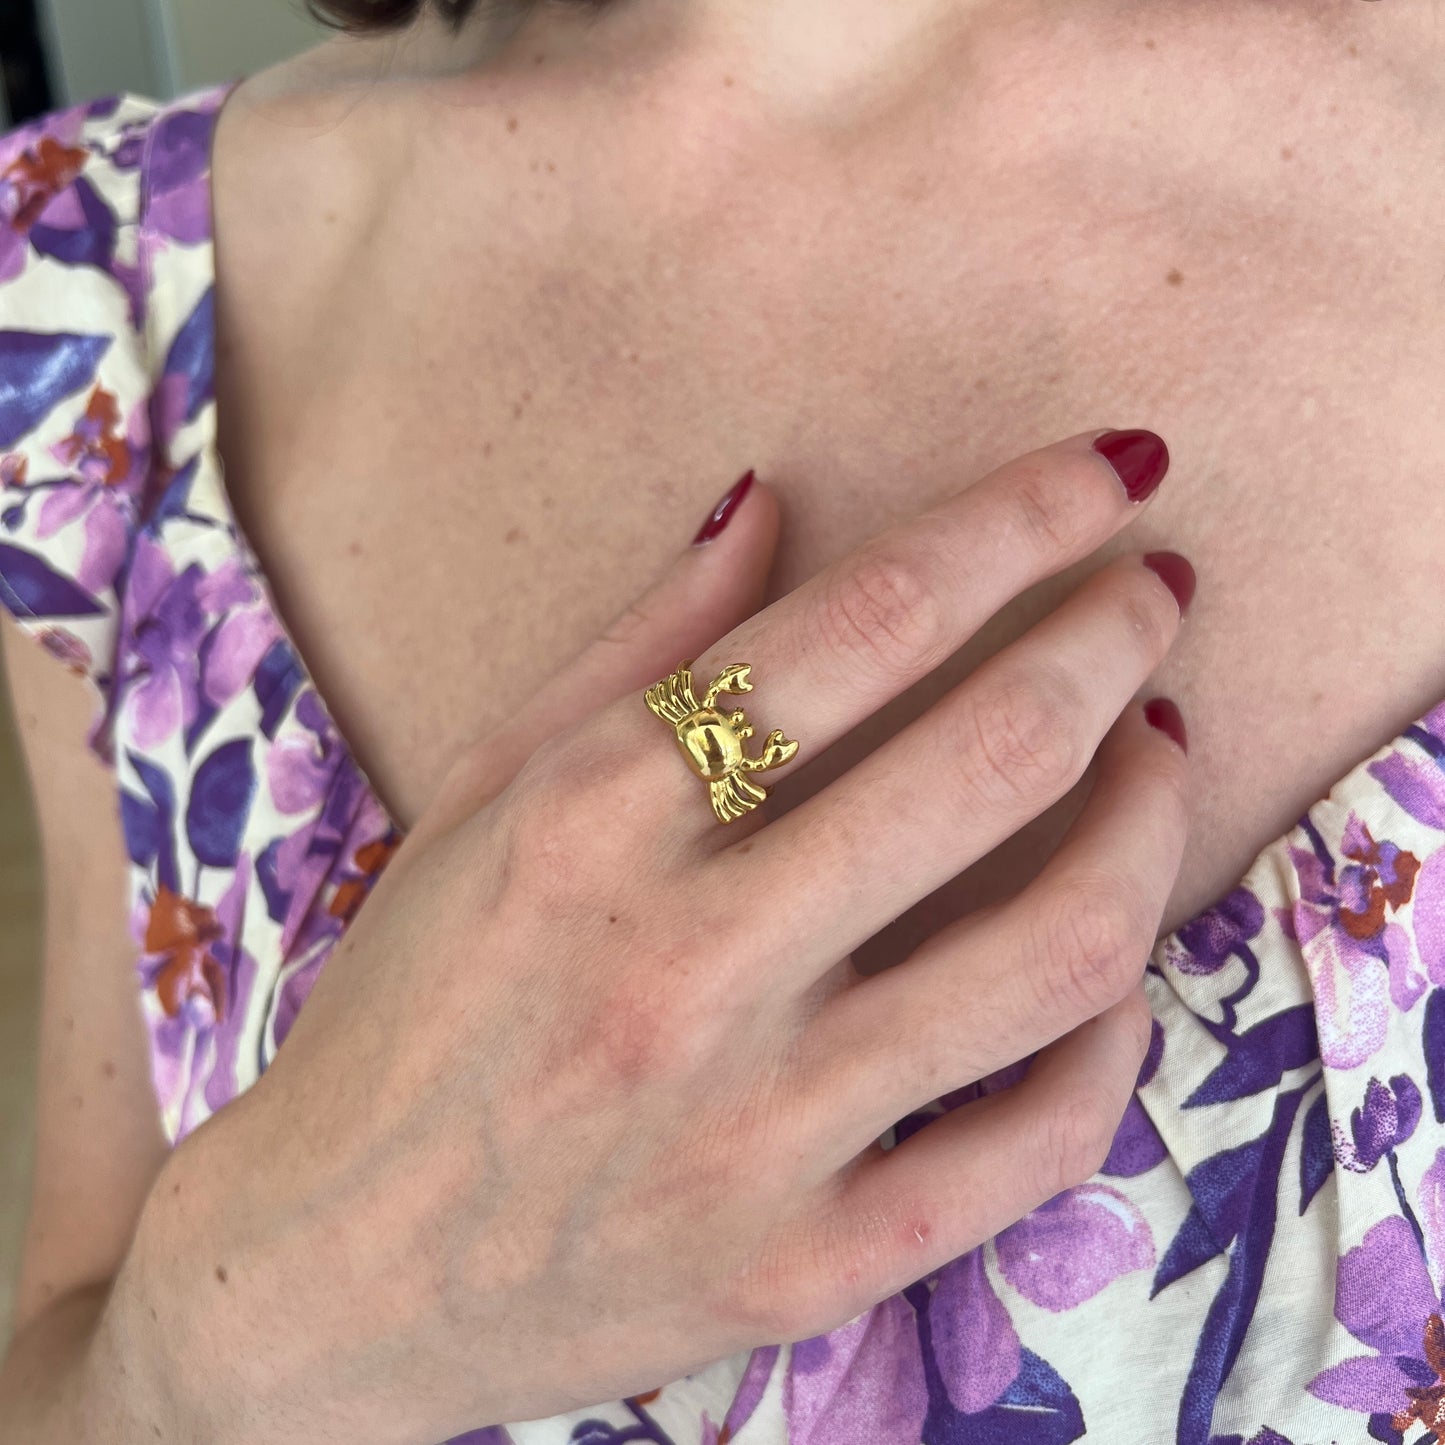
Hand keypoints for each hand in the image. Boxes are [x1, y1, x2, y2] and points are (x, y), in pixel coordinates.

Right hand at [129, 430, 1188, 1444]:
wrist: (334, 1273)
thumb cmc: (401, 1009)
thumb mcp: (486, 794)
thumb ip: (637, 642)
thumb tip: (767, 499)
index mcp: (592, 817)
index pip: (866, 621)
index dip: (1021, 520)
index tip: (1109, 469)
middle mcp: (685, 961)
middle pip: (991, 756)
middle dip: (1111, 635)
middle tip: (1155, 590)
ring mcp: (756, 1129)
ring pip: (1056, 949)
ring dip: (1149, 819)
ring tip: (1154, 753)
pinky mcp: (805, 1265)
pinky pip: (1036, 1144)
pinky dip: (1113, 1039)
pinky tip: (1108, 972)